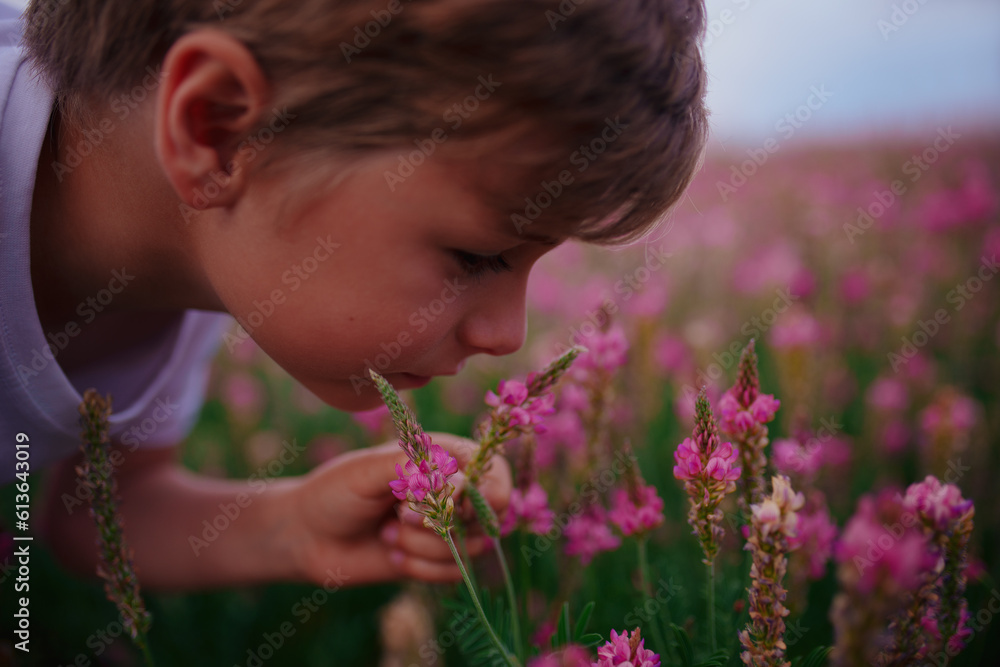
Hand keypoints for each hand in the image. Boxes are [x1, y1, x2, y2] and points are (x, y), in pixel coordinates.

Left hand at [281, 432, 510, 586]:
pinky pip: (453, 574)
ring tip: (386, 532)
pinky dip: (419, 568)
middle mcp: (452, 492)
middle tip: (400, 514)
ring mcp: (445, 529)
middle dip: (442, 520)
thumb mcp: (367, 469)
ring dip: (422, 545)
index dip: (488, 489)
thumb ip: (413, 466)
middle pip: (487, 514)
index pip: (494, 471)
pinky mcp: (434, 561)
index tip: (456, 499)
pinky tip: (390, 553)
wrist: (307, 536)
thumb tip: (454, 480)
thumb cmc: (335, 491)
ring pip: (468, 548)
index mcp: (443, 458)